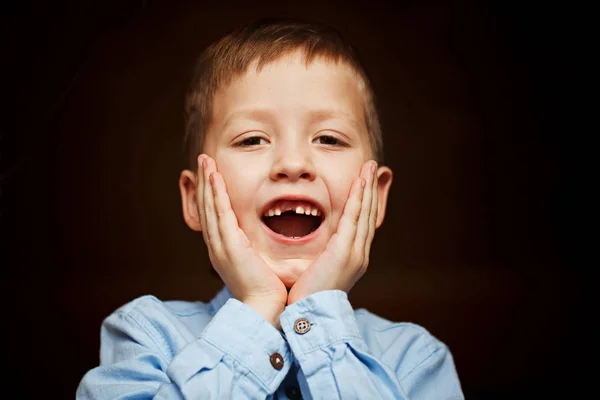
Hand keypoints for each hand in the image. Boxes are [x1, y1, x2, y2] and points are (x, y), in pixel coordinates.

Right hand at [197, 154, 287, 326]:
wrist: (265, 310)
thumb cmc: (267, 291)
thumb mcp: (257, 265)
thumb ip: (255, 250)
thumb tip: (262, 241)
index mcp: (223, 250)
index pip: (213, 214)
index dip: (210, 193)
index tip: (211, 174)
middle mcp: (216, 245)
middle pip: (206, 206)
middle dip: (204, 182)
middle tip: (203, 160)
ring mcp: (220, 245)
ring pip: (209, 206)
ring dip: (207, 181)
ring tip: (205, 160)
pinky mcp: (229, 246)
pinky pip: (220, 213)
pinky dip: (216, 194)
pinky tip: (215, 177)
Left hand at [287, 160, 378, 304]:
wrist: (308, 316)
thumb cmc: (306, 297)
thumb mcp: (318, 272)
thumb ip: (321, 256)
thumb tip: (316, 247)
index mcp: (352, 259)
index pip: (362, 224)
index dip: (365, 201)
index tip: (365, 182)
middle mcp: (359, 254)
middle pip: (368, 214)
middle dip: (371, 189)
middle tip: (373, 167)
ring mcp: (355, 253)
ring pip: (364, 212)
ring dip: (367, 188)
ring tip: (369, 167)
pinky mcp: (345, 252)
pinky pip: (353, 218)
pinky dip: (358, 199)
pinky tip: (360, 182)